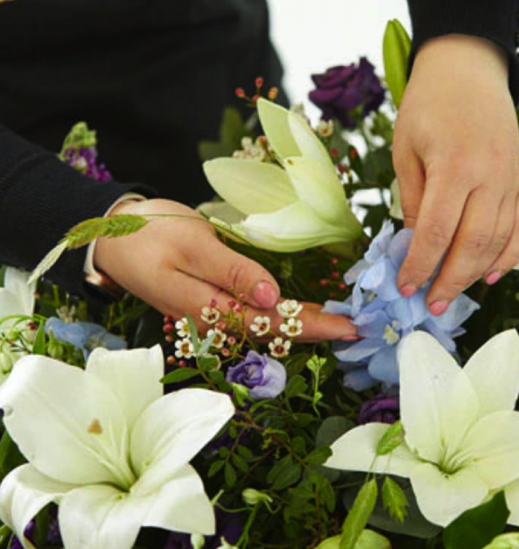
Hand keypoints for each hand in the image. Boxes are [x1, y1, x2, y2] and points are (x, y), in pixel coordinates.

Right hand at [93, 198, 356, 340]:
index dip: (315, 326)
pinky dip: (286, 309)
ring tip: (343, 318)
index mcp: (210, 308)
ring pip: (268, 322)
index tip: (351, 328)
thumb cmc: (149, 235)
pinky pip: (256, 310)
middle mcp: (216, 318)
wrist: (112, 237)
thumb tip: (274, 297)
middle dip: (319, 327)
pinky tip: (305, 304)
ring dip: (306, 321)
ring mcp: (214, 311)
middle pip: (276, 328)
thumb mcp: (192, 246)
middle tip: (360, 325)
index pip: (273, 323)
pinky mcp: (213, 300)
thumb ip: (233, 272)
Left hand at [393, 34, 518, 313]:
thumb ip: (412, 199)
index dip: (420, 266)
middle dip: (449, 281)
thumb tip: (414, 245)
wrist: (468, 70)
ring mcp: (511, 180)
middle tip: (430, 305)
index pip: (435, 233)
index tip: (405, 286)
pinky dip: (509, 255)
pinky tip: (493, 275)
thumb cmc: (428, 105)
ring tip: (453, 294)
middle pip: (471, 246)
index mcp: (453, 168)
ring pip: (498, 242)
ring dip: (475, 274)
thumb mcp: (406, 150)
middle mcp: (488, 178)